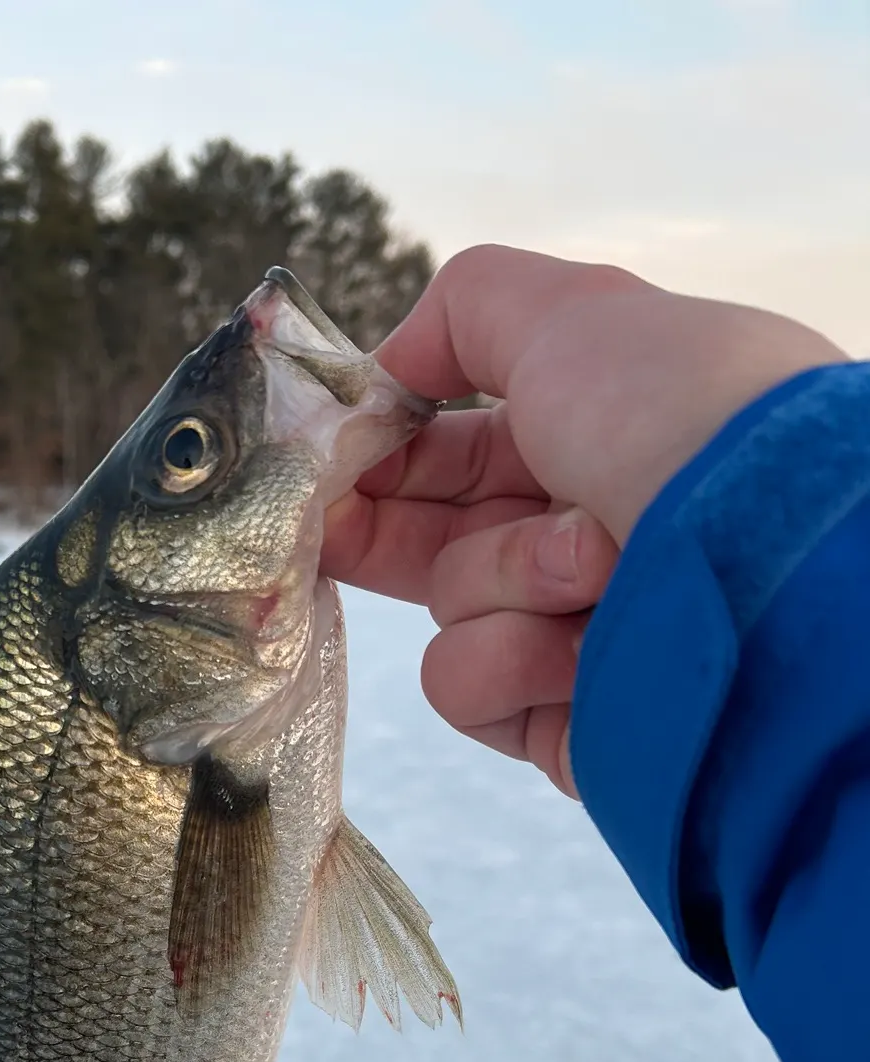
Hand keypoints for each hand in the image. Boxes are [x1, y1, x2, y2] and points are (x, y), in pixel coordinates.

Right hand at [323, 245, 846, 796]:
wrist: (774, 566)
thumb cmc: (686, 421)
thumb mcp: (575, 314)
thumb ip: (468, 308)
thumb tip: (387, 369)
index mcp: (587, 439)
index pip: (448, 450)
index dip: (376, 451)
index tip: (319, 454)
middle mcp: (576, 536)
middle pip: (426, 536)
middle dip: (376, 520)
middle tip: (322, 517)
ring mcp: (566, 633)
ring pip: (447, 606)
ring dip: (500, 575)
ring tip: (592, 564)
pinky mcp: (553, 721)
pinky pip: (463, 683)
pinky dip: (507, 656)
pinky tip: (577, 645)